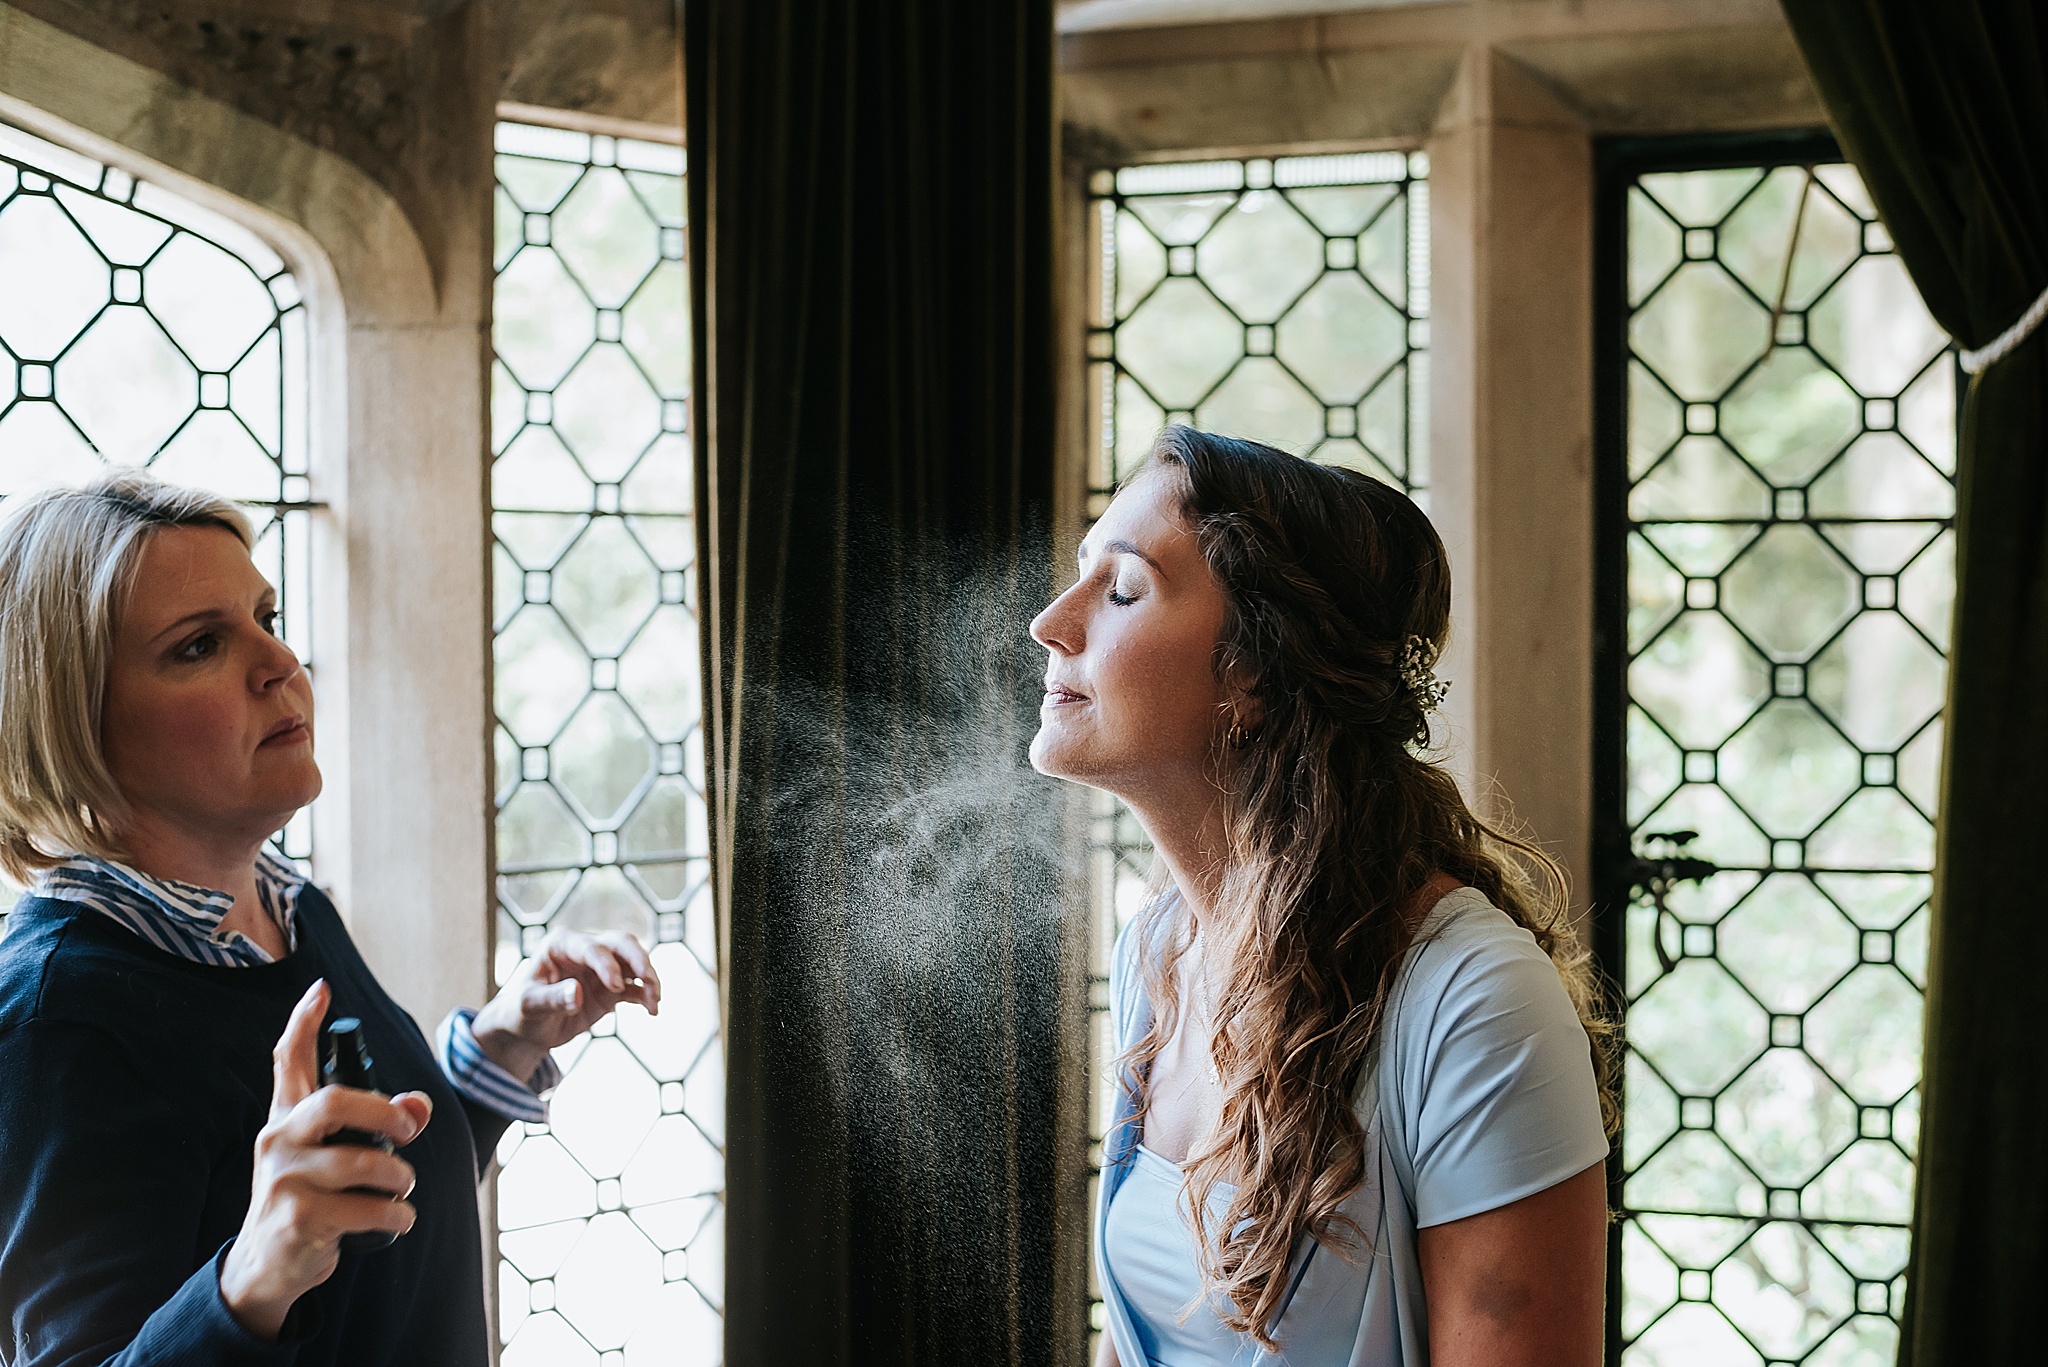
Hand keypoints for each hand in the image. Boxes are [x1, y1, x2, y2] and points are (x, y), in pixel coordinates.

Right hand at [219, 980, 431, 1342]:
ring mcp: (283, 1179)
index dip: (303, 1022)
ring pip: (362, 1162)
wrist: (266, 1265)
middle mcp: (278, 1140)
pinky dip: (396, 1215)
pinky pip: (367, 1209)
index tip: (321, 989)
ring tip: (403, 1189)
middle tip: (410, 1130)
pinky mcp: (297, 1219)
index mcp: (286, 1117)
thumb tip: (421, 1106)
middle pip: (334, 1101)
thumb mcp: (335, 1156)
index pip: (287, 1060)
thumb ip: (377, 1124)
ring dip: (400, 1178)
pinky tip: (397, 1220)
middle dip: (385, 1112)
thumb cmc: (309, 1197)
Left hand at [471, 929, 660, 1082]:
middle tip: (649, 979)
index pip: (592, 947)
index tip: (615, 987)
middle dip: (638, 959)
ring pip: (634, 962)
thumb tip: (577, 994)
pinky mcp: (612, 988)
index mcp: (561, 945)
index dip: (607, 965)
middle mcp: (585, 951)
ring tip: (655, 1001)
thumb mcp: (529, 1006)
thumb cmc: (520, 1011)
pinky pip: (635, 987)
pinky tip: (652, 1011)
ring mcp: (601, 968)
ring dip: (648, 978)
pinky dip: (646, 996)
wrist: (527, 1028)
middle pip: (621, 943)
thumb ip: (552, 999)